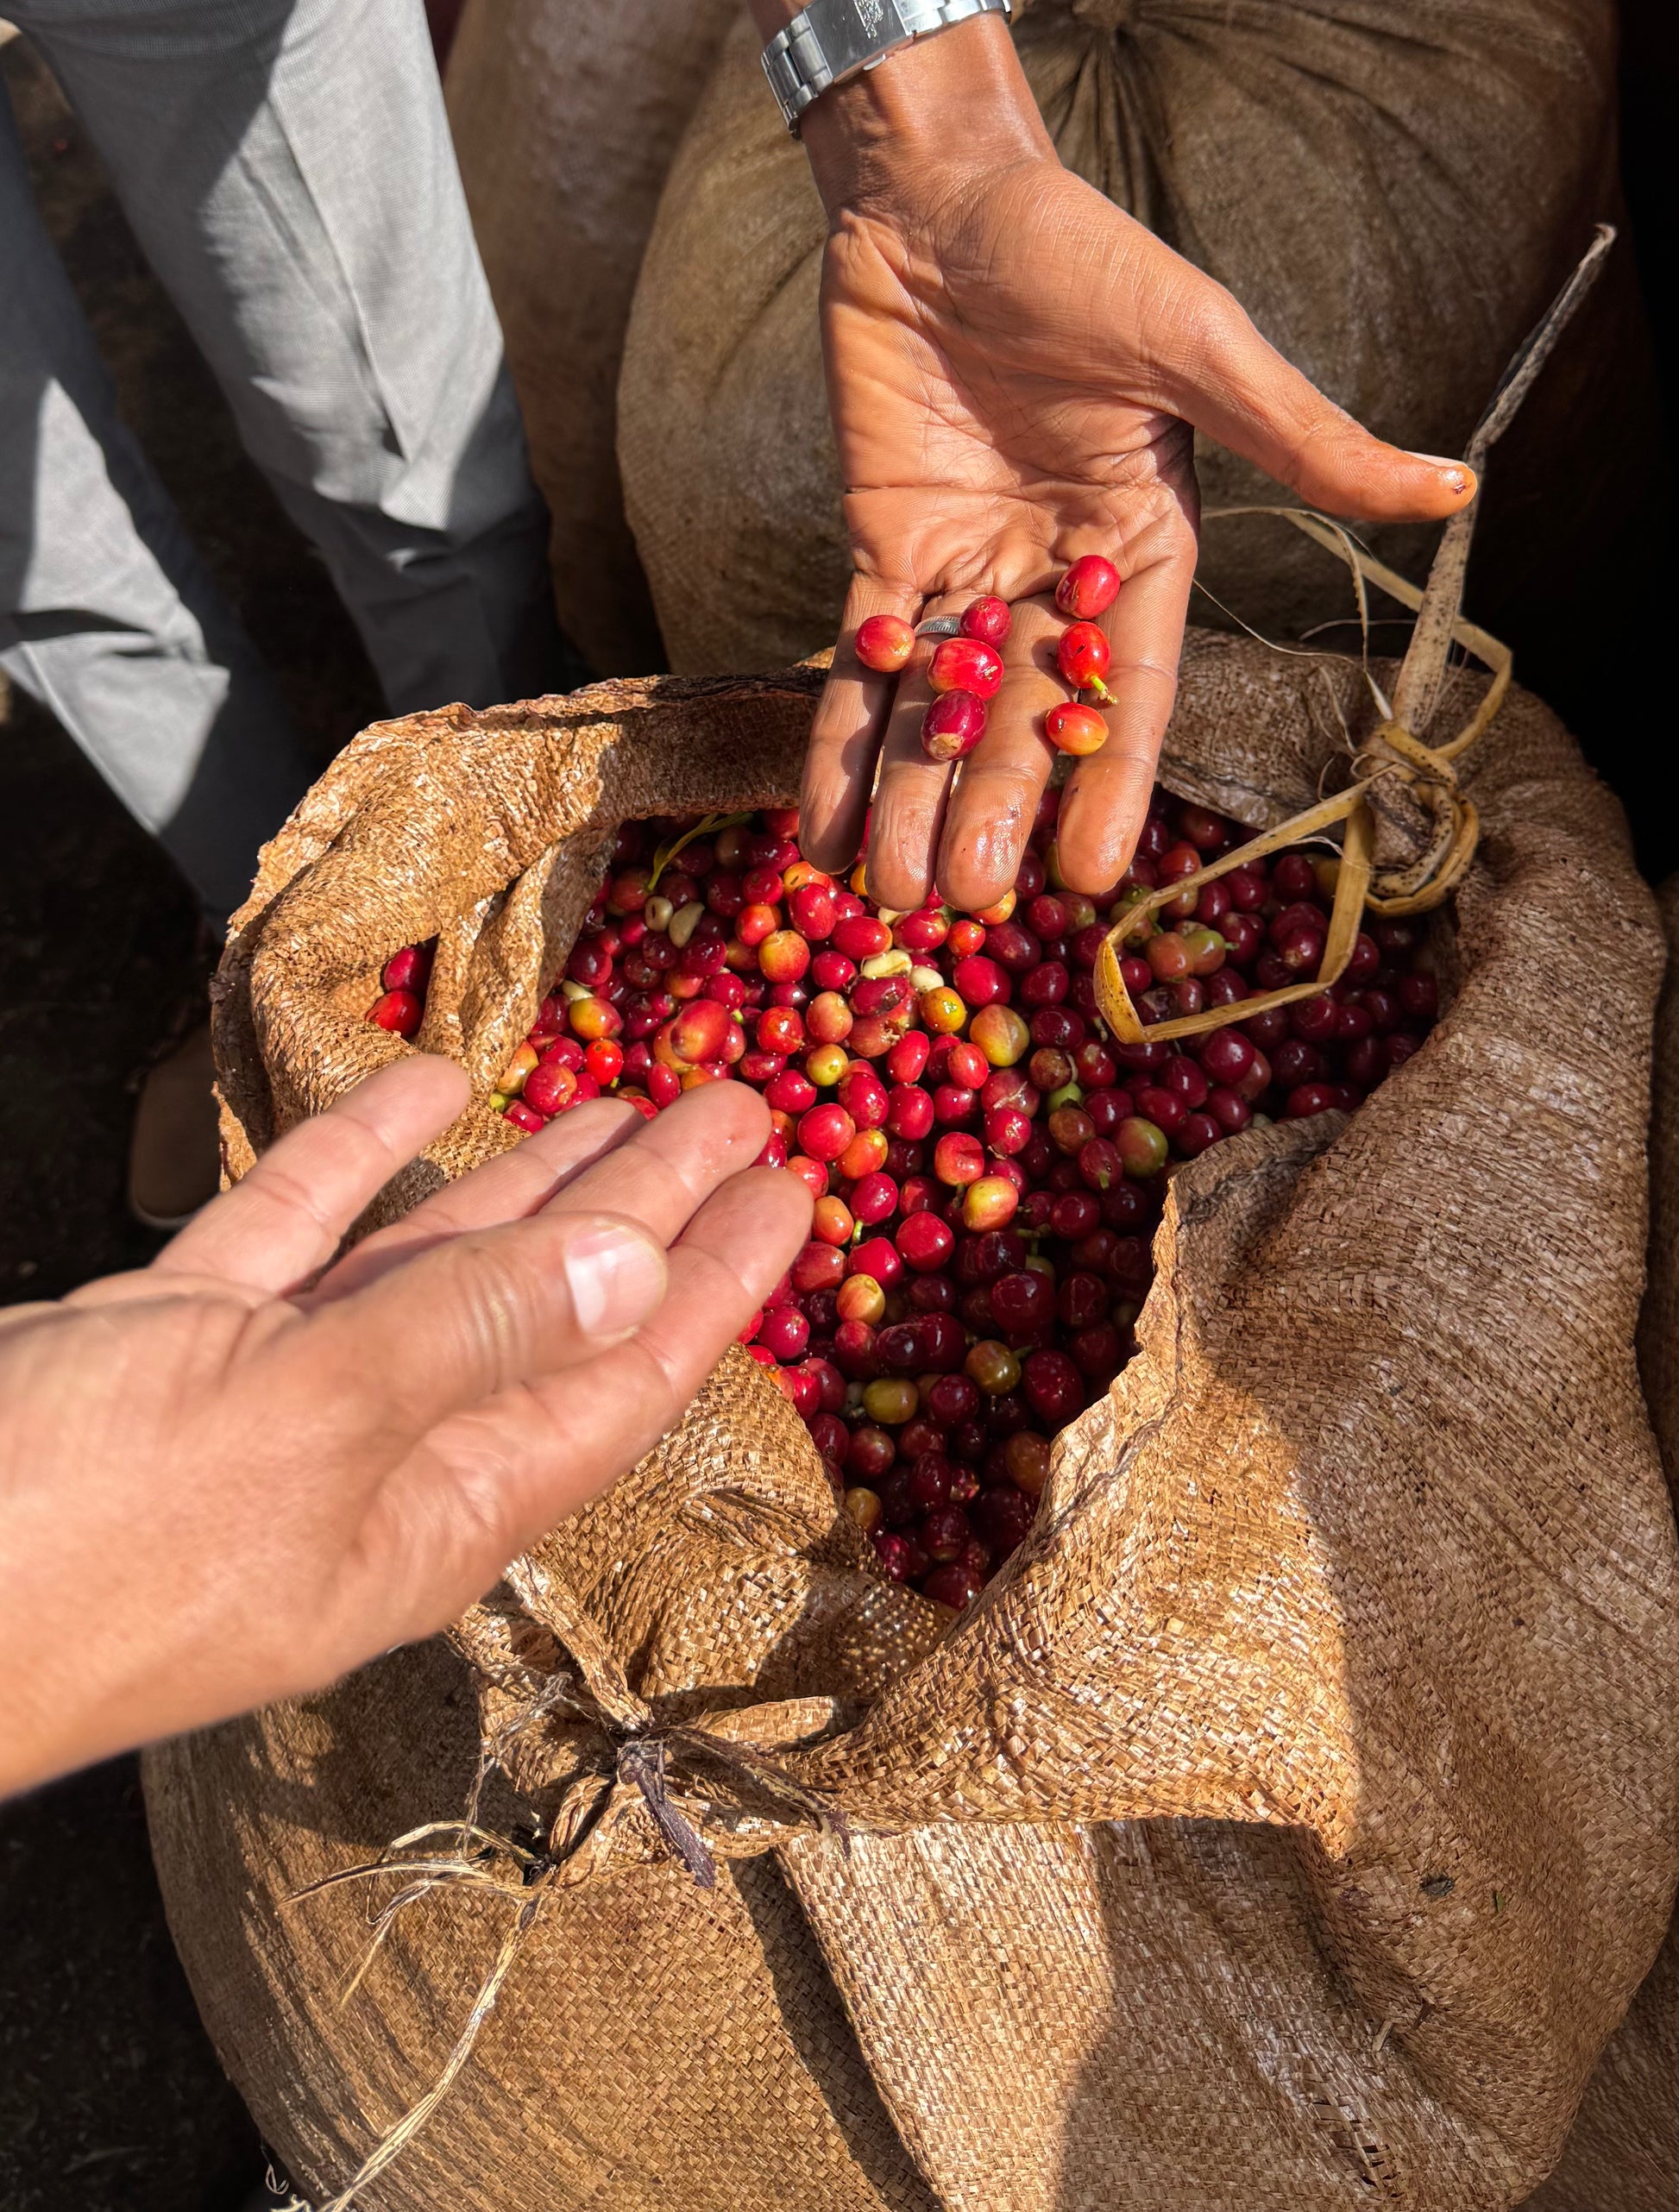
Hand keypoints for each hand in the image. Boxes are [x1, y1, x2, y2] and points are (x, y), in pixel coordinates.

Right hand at [0, 1063, 805, 1798]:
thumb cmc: (65, 1541)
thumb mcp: (286, 1428)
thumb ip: (462, 1339)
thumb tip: (638, 1267)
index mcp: (422, 1513)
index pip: (615, 1379)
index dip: (716, 1283)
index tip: (804, 1189)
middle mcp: (365, 1459)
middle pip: (546, 1311)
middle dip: (650, 1212)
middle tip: (748, 1106)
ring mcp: (263, 1399)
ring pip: (428, 1264)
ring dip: (525, 1179)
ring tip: (625, 1094)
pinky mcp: (170, 1343)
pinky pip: (296, 1232)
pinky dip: (359, 1155)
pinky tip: (423, 1080)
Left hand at [799, 23, 1474, 912]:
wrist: (943, 194)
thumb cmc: (1084, 254)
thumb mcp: (1200, 345)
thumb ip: (1303, 436)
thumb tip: (1455, 486)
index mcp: (1145, 546)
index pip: (1134, 689)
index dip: (1110, 783)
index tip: (1088, 878)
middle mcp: (1060, 576)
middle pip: (1027, 719)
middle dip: (993, 811)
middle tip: (963, 904)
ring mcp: (968, 569)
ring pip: (941, 713)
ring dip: (914, 802)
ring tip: (889, 897)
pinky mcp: (884, 550)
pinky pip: (862, 666)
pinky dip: (842, 741)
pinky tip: (825, 824)